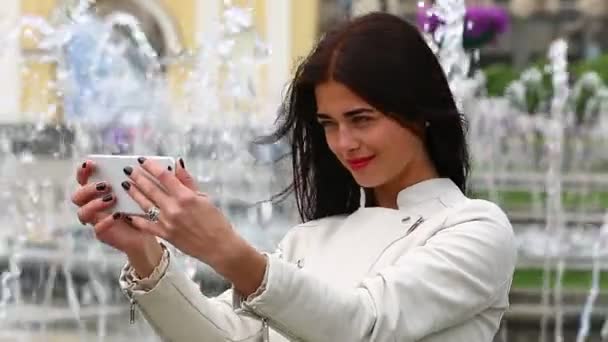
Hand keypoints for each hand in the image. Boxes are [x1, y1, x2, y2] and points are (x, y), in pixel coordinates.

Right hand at [73, 159, 187, 276]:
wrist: (154, 234)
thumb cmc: (153, 208)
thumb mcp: (160, 191)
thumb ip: (164, 177)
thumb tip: (177, 162)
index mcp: (105, 188)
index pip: (86, 177)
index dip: (84, 170)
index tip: (91, 162)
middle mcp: (97, 202)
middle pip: (79, 194)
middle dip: (88, 187)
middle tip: (105, 184)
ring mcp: (98, 219)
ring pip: (83, 211)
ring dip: (95, 204)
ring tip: (111, 198)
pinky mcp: (104, 233)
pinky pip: (98, 228)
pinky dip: (106, 221)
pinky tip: (118, 216)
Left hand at [122, 158, 241, 267]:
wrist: (219, 247)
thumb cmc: (216, 222)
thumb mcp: (205, 198)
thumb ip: (188, 181)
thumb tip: (178, 164)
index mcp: (186, 196)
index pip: (164, 176)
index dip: (151, 166)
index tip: (142, 160)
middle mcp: (174, 208)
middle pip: (151, 188)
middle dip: (138, 177)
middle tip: (128, 170)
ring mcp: (167, 222)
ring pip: (145, 204)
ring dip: (134, 193)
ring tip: (126, 185)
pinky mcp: (165, 235)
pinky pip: (145, 225)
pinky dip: (136, 219)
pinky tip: (127, 213)